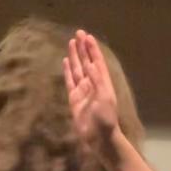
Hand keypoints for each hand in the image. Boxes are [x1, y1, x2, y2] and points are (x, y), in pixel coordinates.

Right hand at [63, 30, 121, 158]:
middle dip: (84, 48)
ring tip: (72, 42)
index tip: (88, 36)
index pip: (97, 62)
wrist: (98, 137)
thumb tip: (91, 64)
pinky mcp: (74, 98)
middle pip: (87, 62)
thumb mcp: (104, 99)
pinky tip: (65, 61)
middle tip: (79, 33)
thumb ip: (97, 81)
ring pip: (78, 69)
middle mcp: (93, 84)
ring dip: (75, 56)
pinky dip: (68, 70)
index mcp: (103, 83)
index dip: (93, 49)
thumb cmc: (105, 119)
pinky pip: (70, 81)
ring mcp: (83, 90)